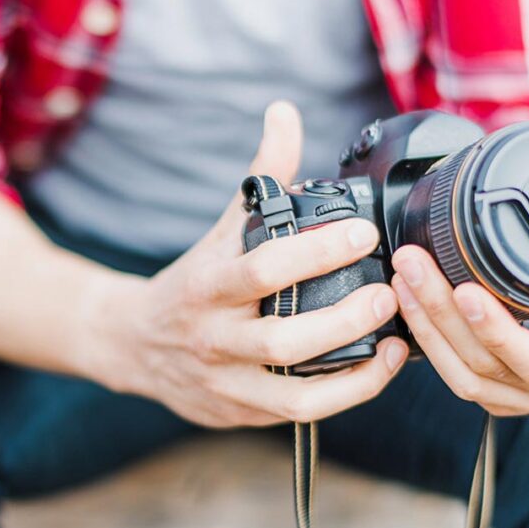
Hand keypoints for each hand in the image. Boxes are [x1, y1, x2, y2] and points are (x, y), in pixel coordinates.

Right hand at [86, 102, 408, 427]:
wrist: (134, 345)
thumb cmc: (191, 282)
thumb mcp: (221, 230)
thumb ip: (262, 176)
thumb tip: (284, 112)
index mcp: (207, 286)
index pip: (265, 268)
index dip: (320, 251)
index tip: (364, 233)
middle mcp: (214, 339)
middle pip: (286, 340)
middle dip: (347, 318)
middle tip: (388, 292)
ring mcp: (227, 382)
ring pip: (297, 393)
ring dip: (357, 370)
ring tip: (394, 340)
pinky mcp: (242, 413)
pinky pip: (302, 414)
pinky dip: (347, 394)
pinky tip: (376, 366)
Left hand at [391, 245, 528, 415]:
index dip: (496, 331)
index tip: (465, 291)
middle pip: (485, 364)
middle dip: (440, 313)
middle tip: (413, 267)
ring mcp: (525, 396)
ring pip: (462, 376)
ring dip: (425, 327)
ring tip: (403, 282)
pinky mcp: (500, 394)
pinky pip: (456, 376)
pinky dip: (428, 342)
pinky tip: (411, 307)